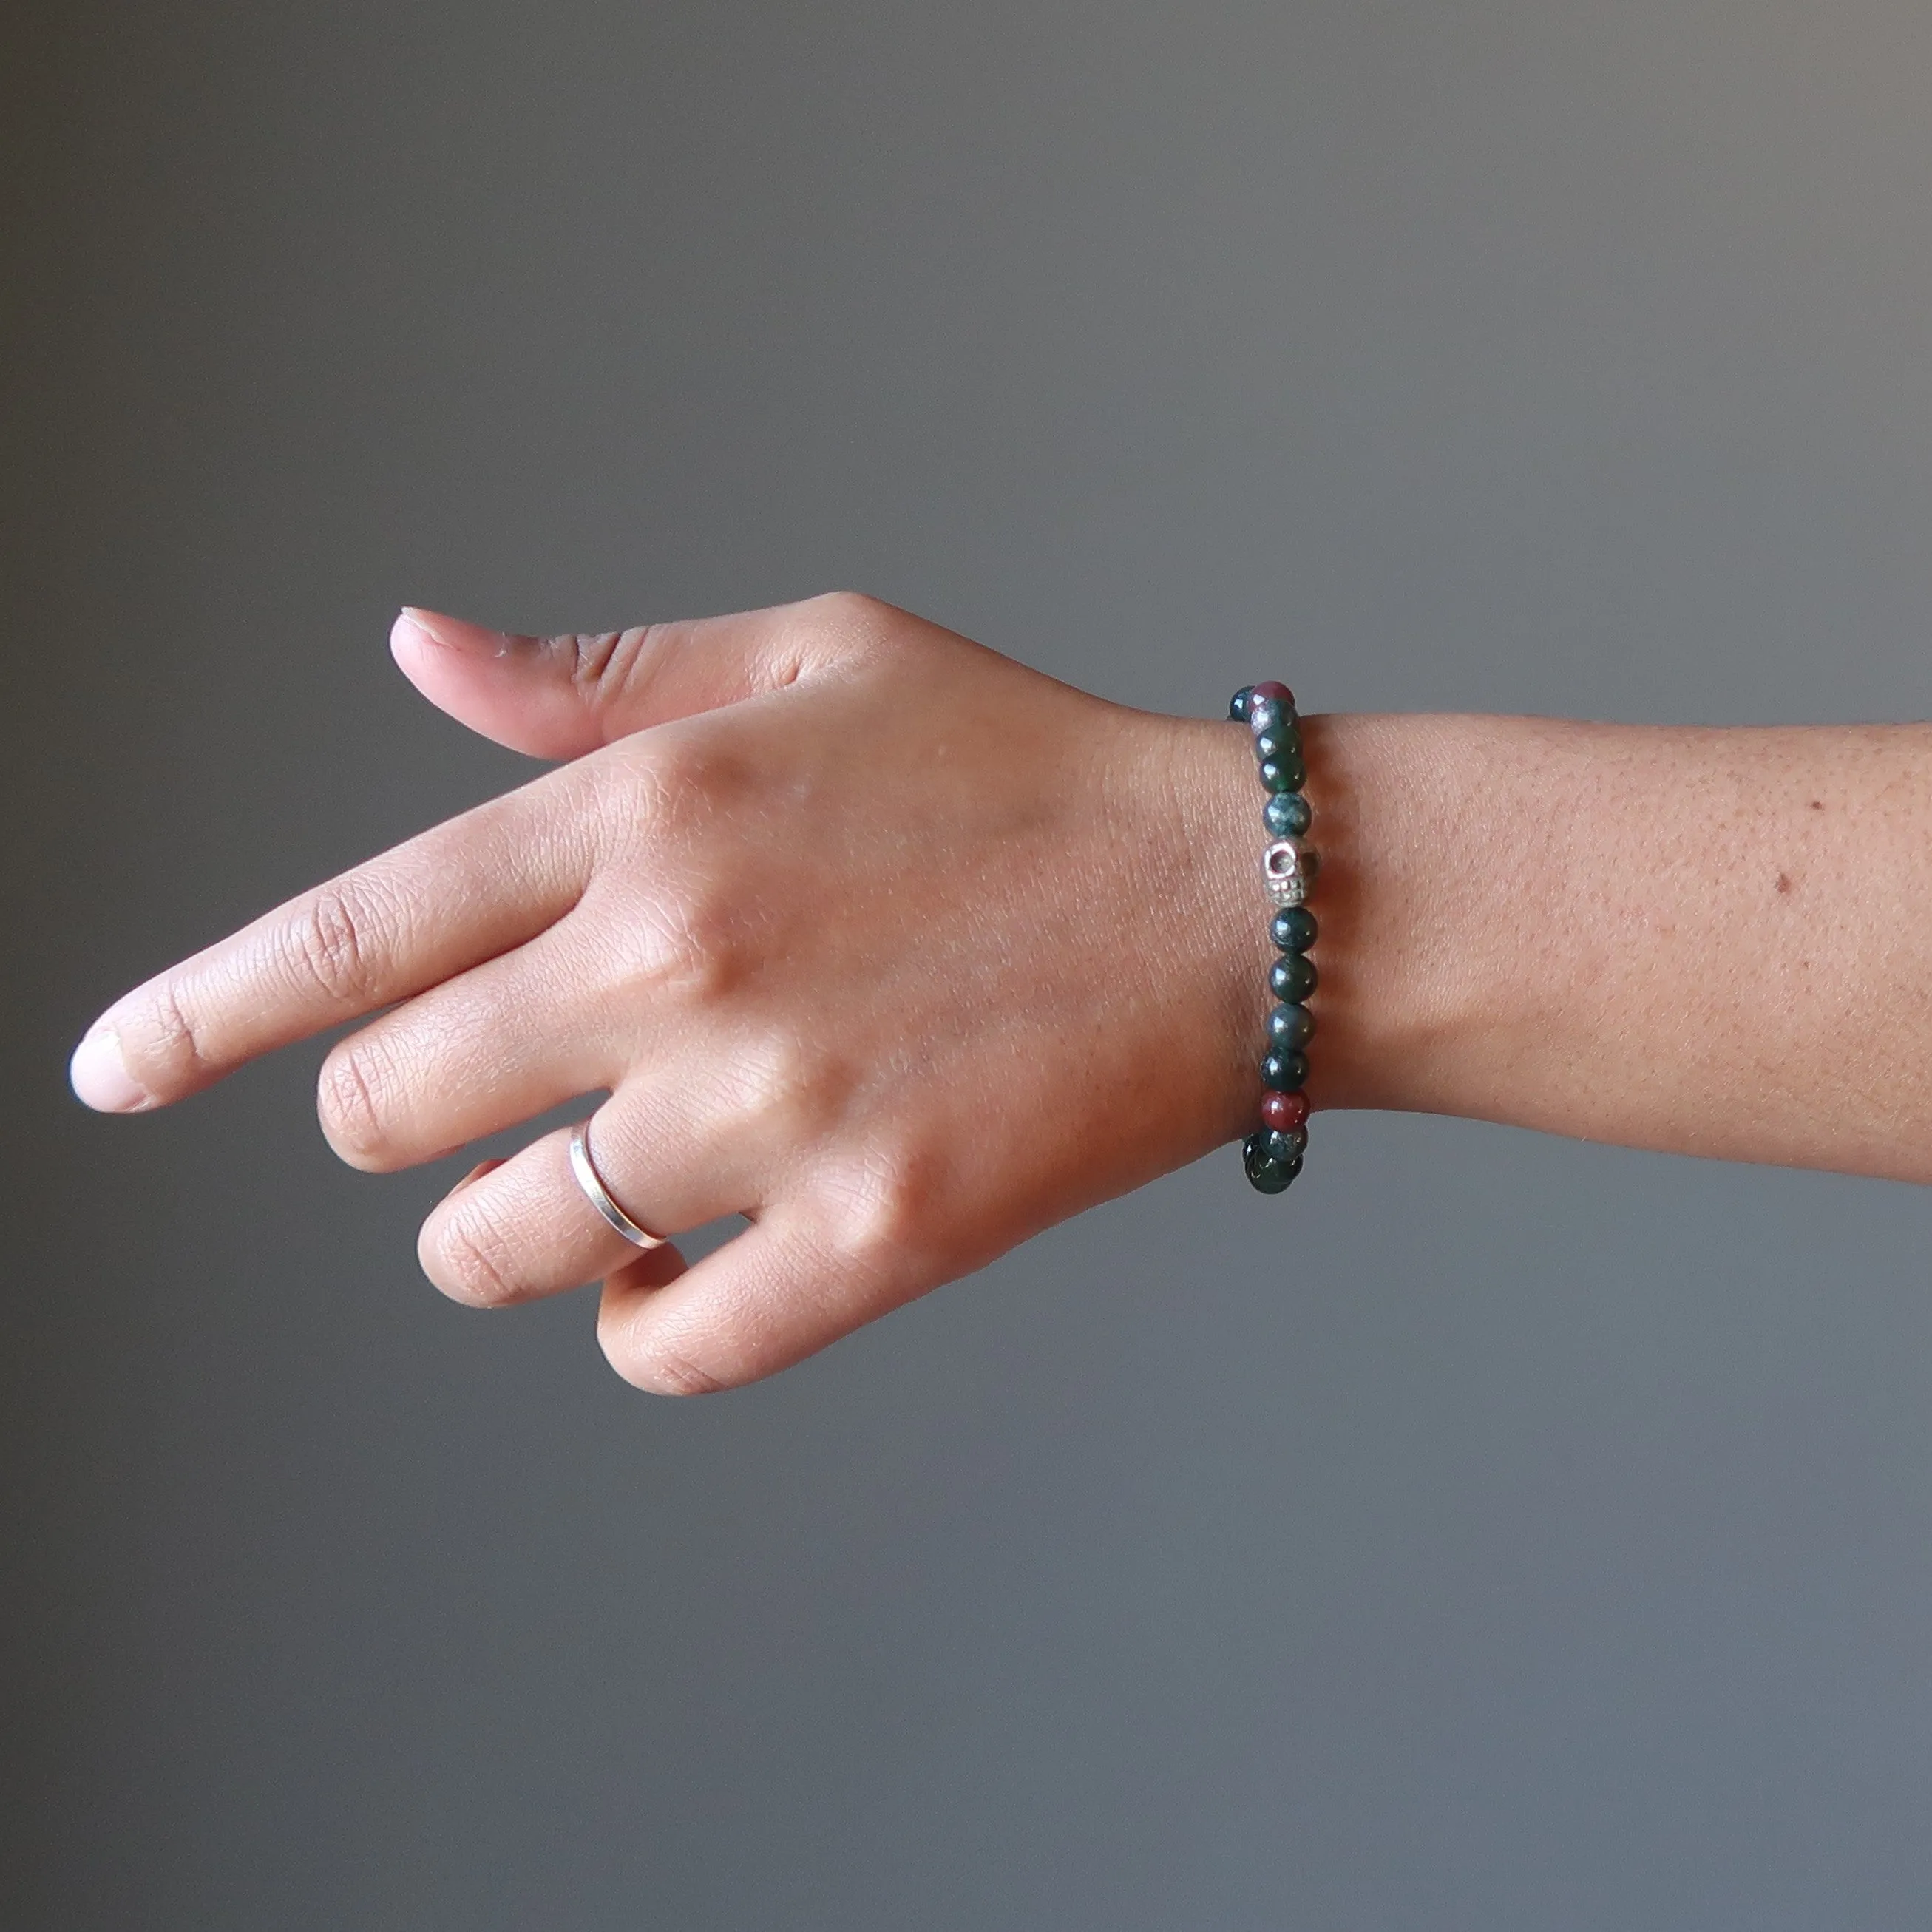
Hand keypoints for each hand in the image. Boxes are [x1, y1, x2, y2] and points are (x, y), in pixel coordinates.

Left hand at [70, 594, 1269, 1390]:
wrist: (1231, 902)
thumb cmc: (1020, 766)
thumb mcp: (811, 660)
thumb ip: (594, 680)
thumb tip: (418, 652)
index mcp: (641, 813)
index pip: (345, 936)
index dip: (197, 1016)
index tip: (115, 1073)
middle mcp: (676, 964)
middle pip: (387, 1116)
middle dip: (404, 1121)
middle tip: (495, 1102)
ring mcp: (772, 1114)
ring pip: (508, 1246)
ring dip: (518, 1232)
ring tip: (615, 1183)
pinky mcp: (874, 1238)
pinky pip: (666, 1348)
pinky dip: (645, 1325)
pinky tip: (688, 1271)